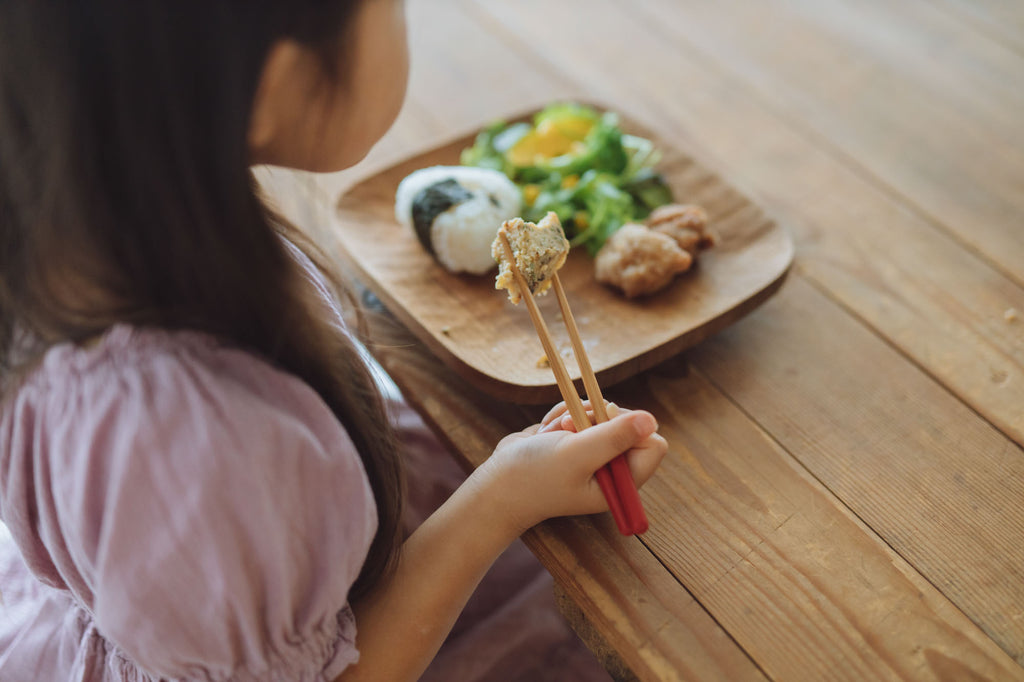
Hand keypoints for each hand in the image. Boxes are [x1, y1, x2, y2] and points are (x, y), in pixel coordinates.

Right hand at [470, 402, 666, 536]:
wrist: (498, 484)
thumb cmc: (536, 476)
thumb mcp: (577, 454)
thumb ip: (614, 437)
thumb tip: (650, 418)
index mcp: (622, 483)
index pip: (653, 444)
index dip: (632, 428)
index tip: (603, 426)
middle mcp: (612, 469)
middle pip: (628, 423)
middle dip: (597, 418)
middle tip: (572, 429)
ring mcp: (594, 454)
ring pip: (601, 413)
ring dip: (575, 415)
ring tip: (555, 435)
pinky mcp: (576, 440)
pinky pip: (581, 412)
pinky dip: (562, 415)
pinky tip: (547, 434)